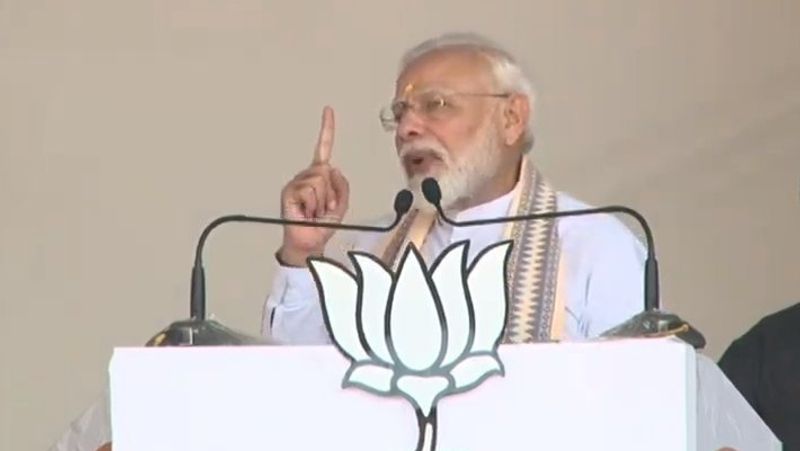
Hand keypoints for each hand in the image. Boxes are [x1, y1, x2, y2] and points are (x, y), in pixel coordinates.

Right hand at [278, 106, 349, 265]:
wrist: (310, 242)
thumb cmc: (323, 225)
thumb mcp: (342, 204)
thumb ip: (343, 185)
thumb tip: (333, 169)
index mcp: (319, 175)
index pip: (323, 148)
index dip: (326, 129)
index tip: (328, 110)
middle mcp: (306, 176)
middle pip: (326, 171)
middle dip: (331, 193)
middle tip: (323, 209)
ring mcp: (296, 183)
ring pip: (318, 182)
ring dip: (322, 201)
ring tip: (314, 212)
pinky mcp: (289, 192)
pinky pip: (309, 191)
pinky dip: (312, 205)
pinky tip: (306, 212)